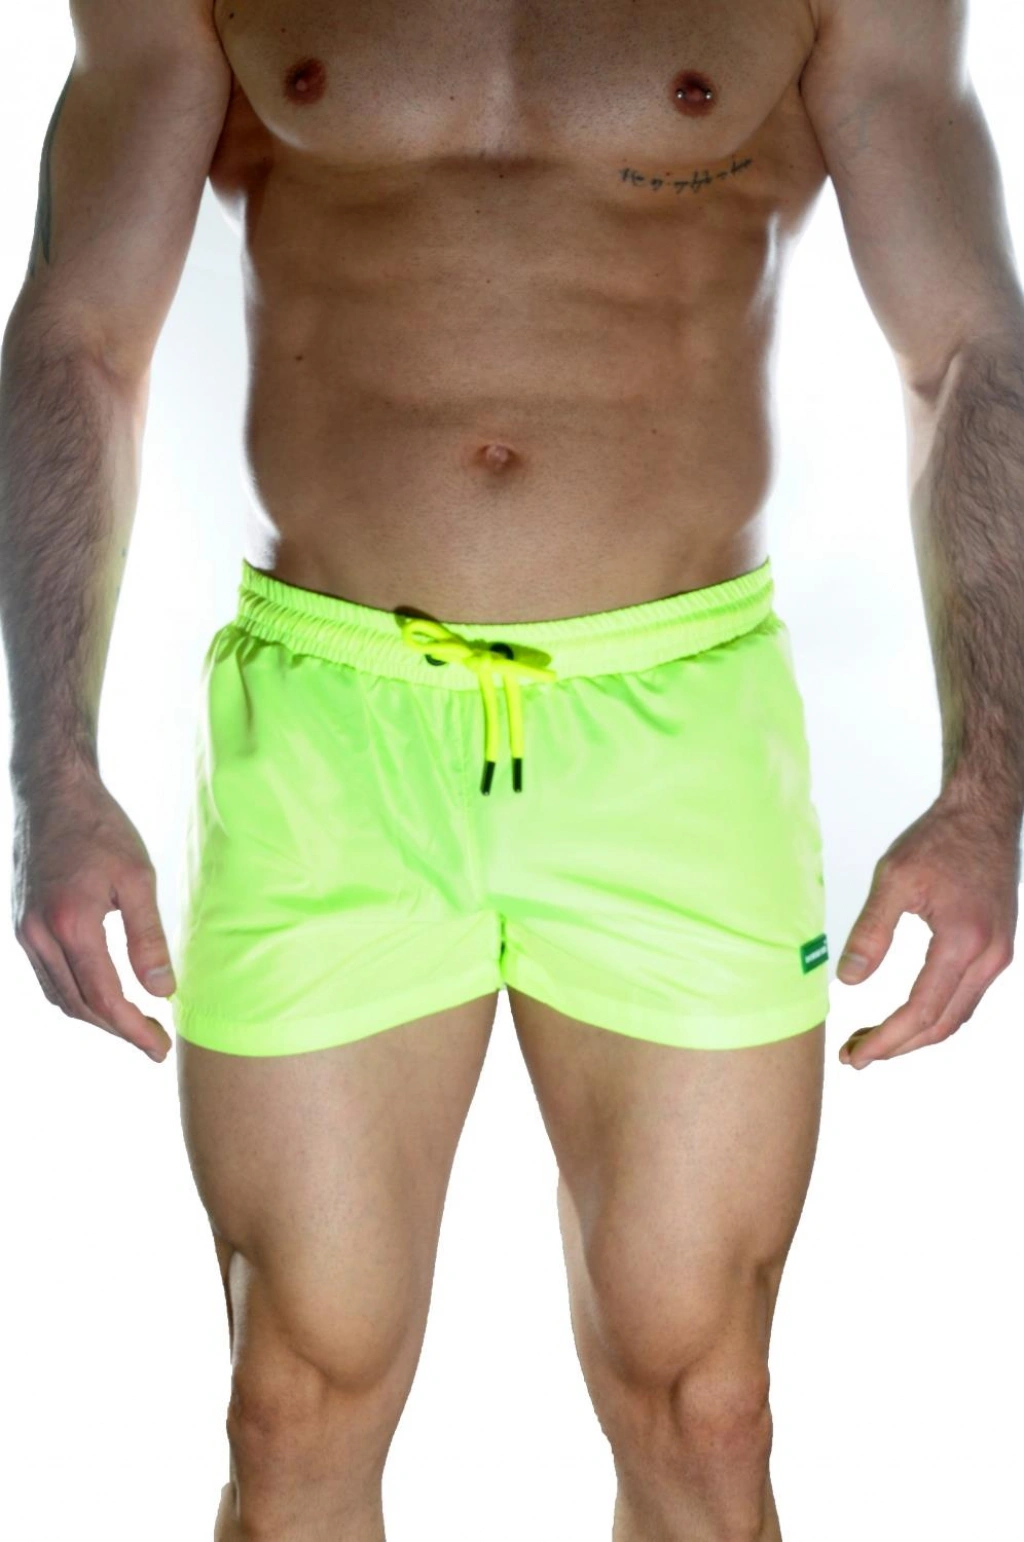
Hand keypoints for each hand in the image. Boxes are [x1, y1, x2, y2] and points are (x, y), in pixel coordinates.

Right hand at [11, 763, 175, 1061]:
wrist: (54, 795)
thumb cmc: (101, 830)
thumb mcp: (138, 879)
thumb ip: (148, 938)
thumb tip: (162, 990)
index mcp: (70, 925)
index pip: (104, 998)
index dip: (133, 1030)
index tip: (159, 1048)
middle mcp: (39, 935)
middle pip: (78, 1006)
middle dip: (117, 1030)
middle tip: (153, 1043)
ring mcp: (24, 932)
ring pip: (59, 996)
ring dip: (95, 1018)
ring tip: (133, 1026)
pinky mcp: (22, 925)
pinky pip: (47, 977)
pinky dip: (75, 996)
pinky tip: (101, 998)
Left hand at [837, 794, 1019, 1067]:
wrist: (983, 816)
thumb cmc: (939, 840)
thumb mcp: (894, 879)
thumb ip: (871, 931)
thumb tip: (850, 980)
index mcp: (963, 942)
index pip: (921, 1011)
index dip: (886, 1040)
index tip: (855, 1055)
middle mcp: (989, 957)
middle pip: (942, 1024)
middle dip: (897, 1046)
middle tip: (856, 1055)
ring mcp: (998, 956)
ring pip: (958, 1016)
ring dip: (917, 1035)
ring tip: (874, 1041)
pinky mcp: (998, 949)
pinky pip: (967, 997)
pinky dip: (937, 1015)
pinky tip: (908, 1016)